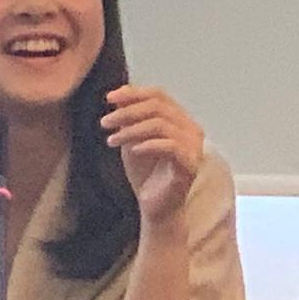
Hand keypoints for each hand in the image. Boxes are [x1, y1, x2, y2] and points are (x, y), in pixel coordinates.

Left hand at [100, 85, 202, 223]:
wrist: (154, 206)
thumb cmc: (145, 173)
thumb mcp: (131, 139)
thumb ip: (128, 118)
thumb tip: (118, 93)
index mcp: (179, 119)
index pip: (159, 95)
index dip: (133, 93)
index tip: (108, 98)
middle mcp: (191, 129)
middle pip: (159, 107)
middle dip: (127, 112)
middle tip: (105, 122)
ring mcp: (194, 146)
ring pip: (161, 125)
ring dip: (131, 130)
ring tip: (111, 140)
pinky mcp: (190, 165)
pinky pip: (171, 146)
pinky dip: (148, 145)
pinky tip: (132, 150)